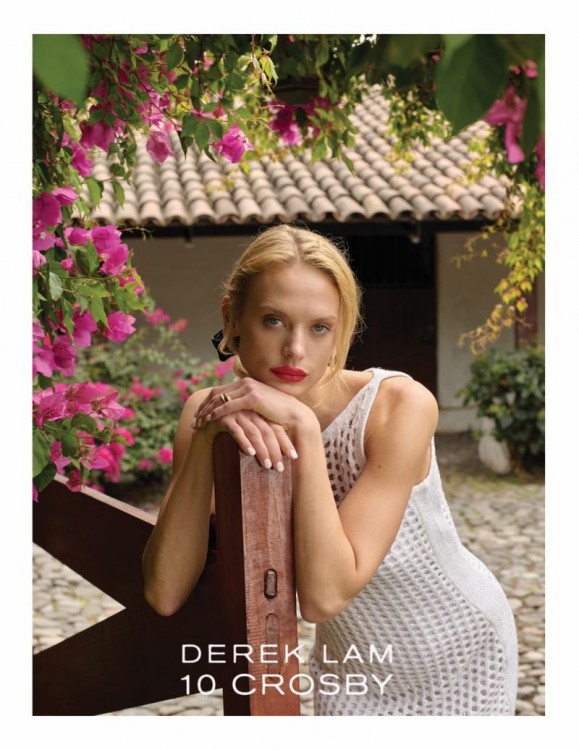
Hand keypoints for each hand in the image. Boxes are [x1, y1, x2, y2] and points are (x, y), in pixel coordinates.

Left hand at [193, 377, 309, 435]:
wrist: (295, 414)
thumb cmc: (278, 413)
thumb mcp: (258, 407)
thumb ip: (246, 405)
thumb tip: (235, 413)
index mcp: (245, 382)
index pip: (219, 391)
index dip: (207, 403)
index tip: (199, 414)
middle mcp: (245, 382)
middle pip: (216, 394)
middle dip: (203, 408)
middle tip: (194, 421)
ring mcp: (249, 388)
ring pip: (220, 399)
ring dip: (207, 412)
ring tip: (198, 424)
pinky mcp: (253, 397)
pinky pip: (229, 405)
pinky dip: (217, 413)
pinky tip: (210, 421)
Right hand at [199, 409, 296, 470]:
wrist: (204, 430)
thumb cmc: (229, 437)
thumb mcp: (248, 435)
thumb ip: (262, 439)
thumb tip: (283, 457)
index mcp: (257, 414)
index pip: (275, 428)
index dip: (285, 443)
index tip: (294, 458)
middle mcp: (248, 411)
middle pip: (267, 431)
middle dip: (275, 450)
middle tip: (280, 468)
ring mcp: (235, 413)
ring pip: (253, 432)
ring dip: (262, 450)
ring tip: (267, 465)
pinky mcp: (222, 418)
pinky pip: (235, 430)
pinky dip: (243, 442)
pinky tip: (249, 453)